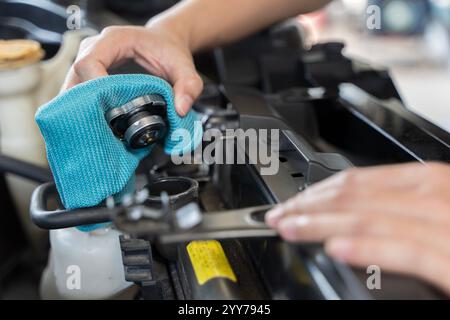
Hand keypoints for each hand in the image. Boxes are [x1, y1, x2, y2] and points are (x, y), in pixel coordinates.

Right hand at [62, 24, 202, 115]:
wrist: (164, 42)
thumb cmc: (169, 50)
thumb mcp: (184, 66)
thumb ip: (189, 85)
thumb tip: (181, 109)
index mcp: (114, 40)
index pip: (89, 63)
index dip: (94, 88)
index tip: (107, 109)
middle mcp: (95, 48)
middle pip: (75, 77)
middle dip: (83, 105)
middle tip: (97, 129)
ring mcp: (89, 61)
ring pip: (72, 87)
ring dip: (80, 110)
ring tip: (94, 131)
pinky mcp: (89, 74)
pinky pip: (78, 92)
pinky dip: (84, 109)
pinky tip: (95, 125)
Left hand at [265, 162, 449, 294]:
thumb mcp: (438, 214)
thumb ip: (407, 212)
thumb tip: (360, 219)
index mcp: (437, 186)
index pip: (367, 180)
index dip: (322, 190)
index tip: (293, 201)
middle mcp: (444, 198)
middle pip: (363, 194)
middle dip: (312, 204)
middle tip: (278, 214)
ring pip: (376, 217)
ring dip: (324, 221)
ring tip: (289, 227)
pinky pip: (409, 250)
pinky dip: (369, 246)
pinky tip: (335, 246)